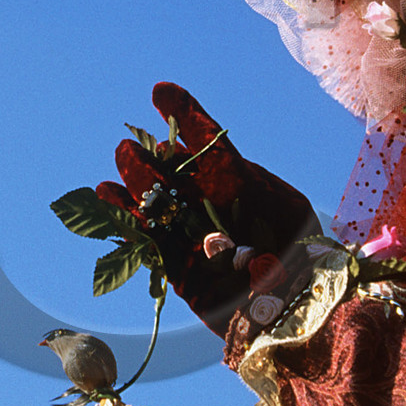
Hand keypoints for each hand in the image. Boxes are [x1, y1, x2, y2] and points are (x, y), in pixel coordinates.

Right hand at [99, 84, 319, 333]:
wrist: (296, 313)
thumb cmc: (301, 257)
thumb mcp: (285, 209)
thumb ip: (248, 184)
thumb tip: (217, 167)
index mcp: (239, 181)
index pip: (207, 141)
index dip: (185, 115)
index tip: (161, 92)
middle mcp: (210, 202)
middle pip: (173, 171)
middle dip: (154, 155)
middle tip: (136, 145)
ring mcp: (191, 232)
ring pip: (155, 200)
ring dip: (135, 179)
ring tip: (122, 162)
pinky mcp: (177, 265)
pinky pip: (145, 235)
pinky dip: (123, 215)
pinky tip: (105, 194)